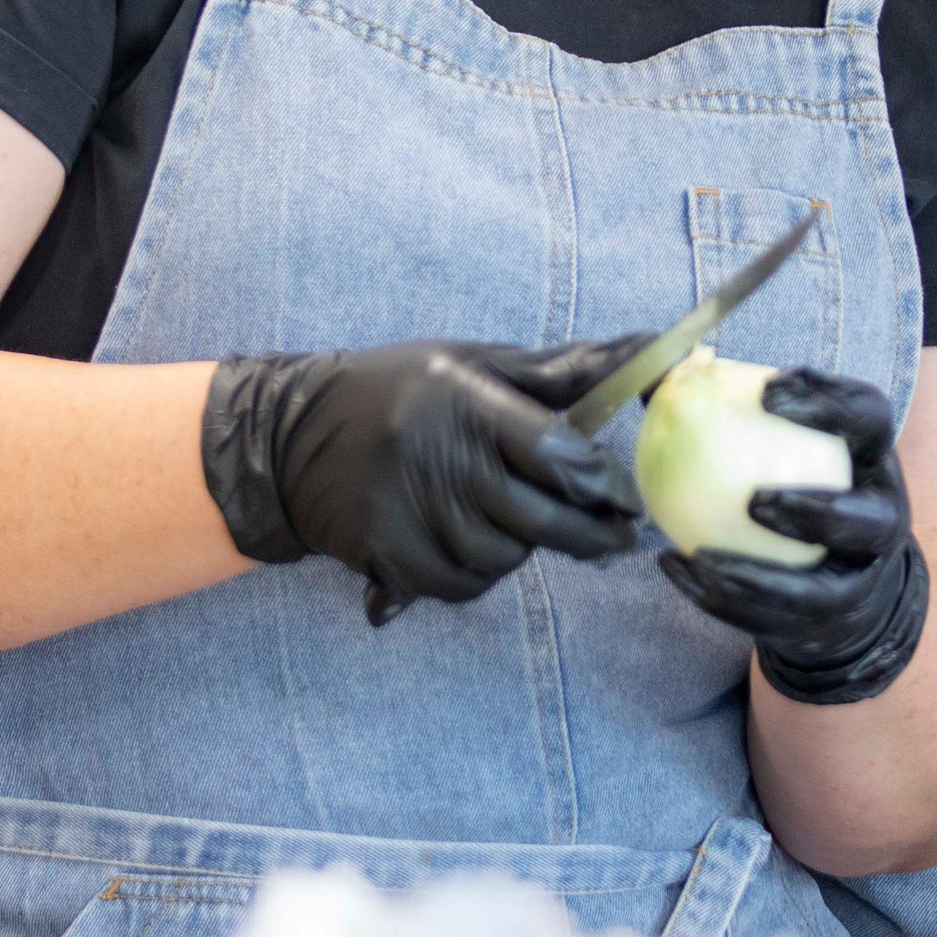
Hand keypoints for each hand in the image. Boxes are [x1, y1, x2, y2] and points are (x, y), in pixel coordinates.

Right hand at [203, 336, 650, 622]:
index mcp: (465, 403)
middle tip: (619, 538)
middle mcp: (437, 460)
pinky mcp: (385, 556)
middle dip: (591, 533)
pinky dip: (479, 573)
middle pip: (540, 520)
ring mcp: (408, 514)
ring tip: (515, 520)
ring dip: (525, 548)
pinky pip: (461, 585)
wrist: (289, 437)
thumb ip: (559, 372)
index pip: (554, 453)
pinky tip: (473, 544)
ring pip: (504, 558)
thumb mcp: (474, 364)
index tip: (626, 495)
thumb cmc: (402, 390)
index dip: (600, 481)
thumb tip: (647, 350)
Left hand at [657, 369, 929, 705]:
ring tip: (700, 555)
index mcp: (872, 460)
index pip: (870, 420)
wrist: (842, 575)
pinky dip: (719, 597)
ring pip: (816, 591)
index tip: (766, 391)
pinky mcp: (822, 622)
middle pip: (868, 521)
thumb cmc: (801, 481)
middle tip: (754, 501)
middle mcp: (882, 521)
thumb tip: (681, 363)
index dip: (827, 403)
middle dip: (817, 513)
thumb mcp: (792, 440)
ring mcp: (858, 580)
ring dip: (758, 576)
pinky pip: (769, 619)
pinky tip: (671, 566)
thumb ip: (744, 403)